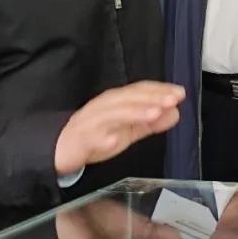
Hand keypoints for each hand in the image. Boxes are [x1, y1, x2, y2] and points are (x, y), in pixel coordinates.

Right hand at [55, 81, 185, 176]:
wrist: (58, 148)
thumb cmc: (95, 134)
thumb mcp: (128, 128)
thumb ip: (150, 122)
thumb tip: (175, 113)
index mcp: (117, 101)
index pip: (140, 90)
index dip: (160, 90)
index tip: (179, 93)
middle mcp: (104, 107)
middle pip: (128, 98)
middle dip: (152, 98)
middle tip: (172, 100)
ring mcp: (90, 122)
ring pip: (112, 114)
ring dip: (134, 113)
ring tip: (153, 114)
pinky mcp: (78, 140)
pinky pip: (90, 138)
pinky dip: (102, 139)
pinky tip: (114, 141)